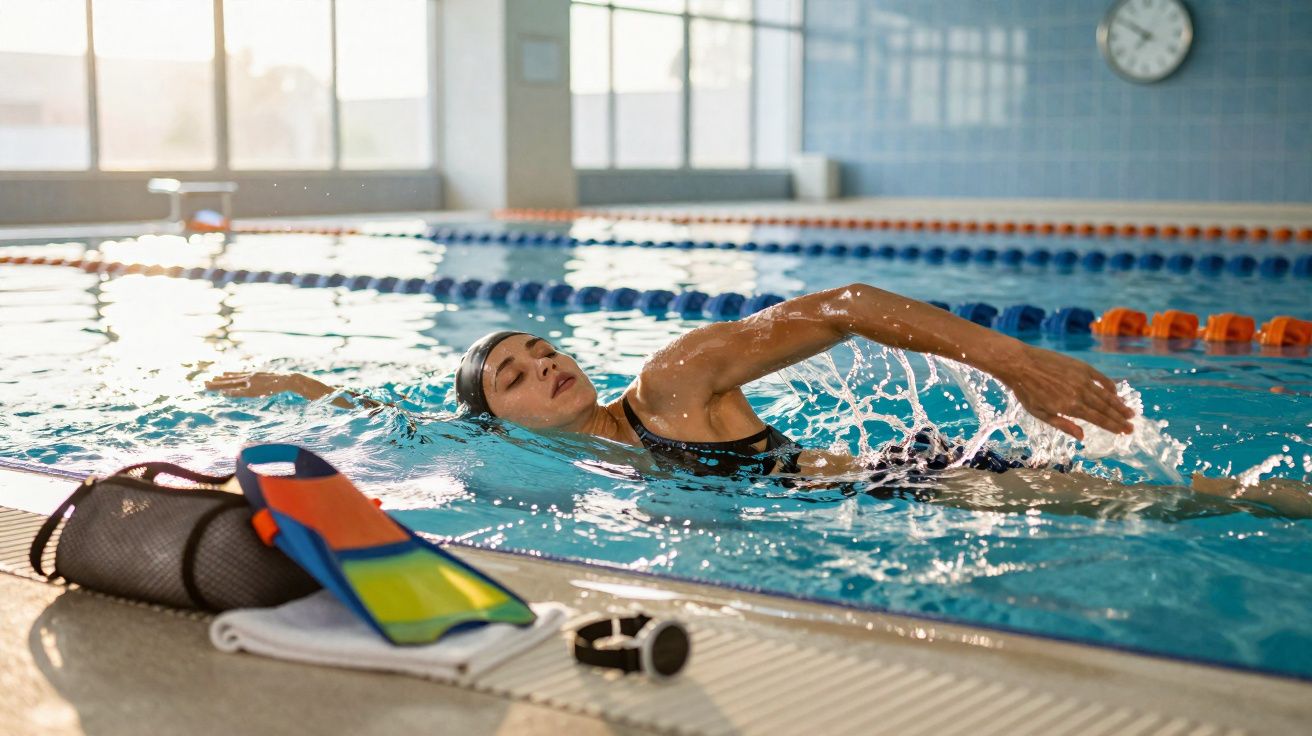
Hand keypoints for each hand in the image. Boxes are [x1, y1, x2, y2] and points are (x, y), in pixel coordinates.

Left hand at [204, 371, 322, 399]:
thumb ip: (263, 379)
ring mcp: (250, 382)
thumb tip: (264, 382)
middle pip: (230, 379)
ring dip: (218, 385)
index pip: (236, 375)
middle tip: (204, 382)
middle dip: (217, 381)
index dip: (226, 376)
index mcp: (252, 375)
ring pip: (231, 384)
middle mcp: (249, 377)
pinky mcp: (254, 389)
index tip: (216, 376)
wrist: (288, 379)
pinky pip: (240, 391)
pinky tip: (222, 393)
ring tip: (207, 385)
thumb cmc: (281, 380)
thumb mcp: (270, 378)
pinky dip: (231, 391)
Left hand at [994, 345, 1134, 439]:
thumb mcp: (1040, 413)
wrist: (1020, 363)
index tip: (1125, 432)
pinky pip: (1099, 377)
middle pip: (1105, 408)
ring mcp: (1081, 378)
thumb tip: (1082, 437)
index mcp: (1070, 406)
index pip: (1098, 419)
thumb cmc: (1026, 391)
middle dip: (1120, 418)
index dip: (1113, 426)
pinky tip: (1115, 392)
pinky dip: (1109, 385)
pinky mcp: (1080, 366)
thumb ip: (1063, 425)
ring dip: (1119, 404)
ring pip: (1105, 394)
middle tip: (1132, 426)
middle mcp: (1079, 392)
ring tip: (1130, 412)